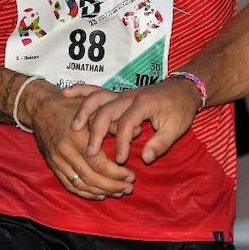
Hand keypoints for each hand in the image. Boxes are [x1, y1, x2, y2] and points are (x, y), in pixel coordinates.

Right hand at [25, 82, 136, 200]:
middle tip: (128, 188)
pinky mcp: (53, 165)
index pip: (99, 163)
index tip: (131, 176)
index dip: (116, 173)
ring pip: (81, 184)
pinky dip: (85, 192)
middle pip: (91, 177)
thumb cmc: (70, 105)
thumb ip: (113, 122)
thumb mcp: (93, 108)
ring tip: (118, 192)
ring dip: (101, 191)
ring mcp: (57, 160)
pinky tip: (99, 194)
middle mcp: (66, 151)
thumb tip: (137, 131)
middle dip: (112, 186)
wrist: (41, 108)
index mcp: (77, 137)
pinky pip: (70, 184)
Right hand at [72, 76, 200, 165]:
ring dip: (83, 113)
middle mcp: (128, 96)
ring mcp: (120, 94)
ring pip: (96, 98)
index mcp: (144, 103)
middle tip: (90, 153)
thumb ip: (161, 143)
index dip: (122, 143)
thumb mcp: (177, 128)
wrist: (183, 88)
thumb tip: (146, 159)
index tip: (120, 160)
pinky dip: (79, 90)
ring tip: (73, 130)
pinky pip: (94, 90)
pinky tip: (65, 94)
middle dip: (96, 132)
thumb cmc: (180, 109)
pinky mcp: (116, 95)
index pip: (126, 123)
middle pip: (105, 110)